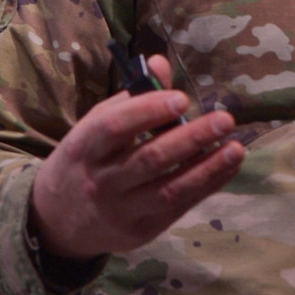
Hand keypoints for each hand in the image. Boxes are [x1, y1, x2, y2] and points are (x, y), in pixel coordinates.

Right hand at [29, 55, 246, 260]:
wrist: (58, 219)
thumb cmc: (85, 159)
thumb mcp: (95, 125)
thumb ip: (131, 97)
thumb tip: (160, 63)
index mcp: (86, 146)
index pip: (115, 127)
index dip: (149, 111)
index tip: (182, 99)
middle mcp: (102, 180)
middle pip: (149, 159)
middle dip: (190, 138)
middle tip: (224, 120)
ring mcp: (121, 210)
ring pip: (168, 189)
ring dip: (207, 168)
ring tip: (236, 148)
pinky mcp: (140, 231)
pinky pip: (178, 207)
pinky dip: (206, 186)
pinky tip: (227, 167)